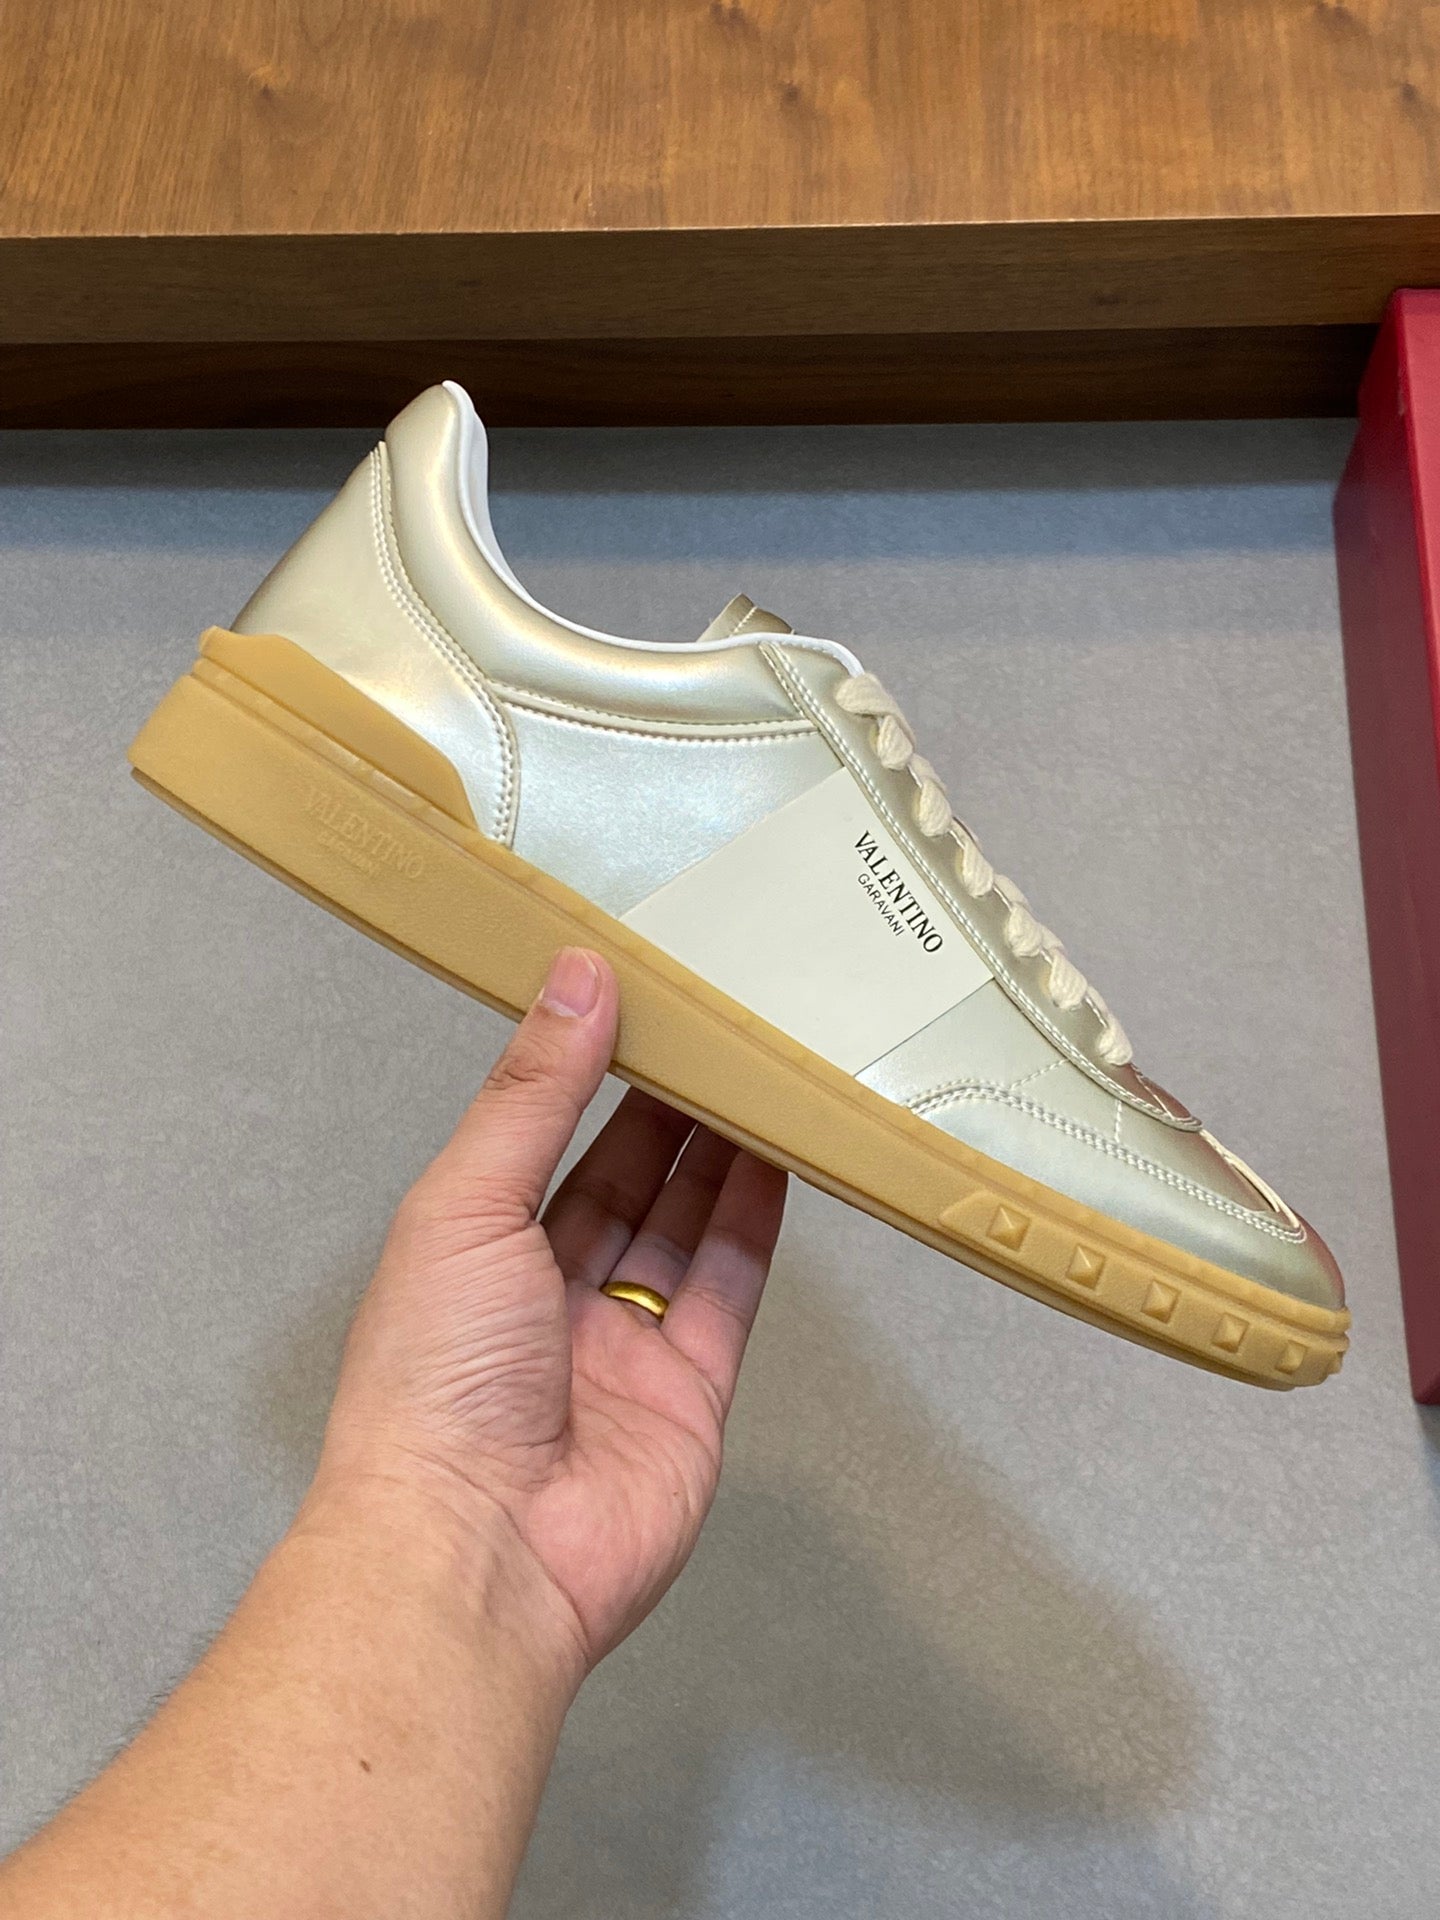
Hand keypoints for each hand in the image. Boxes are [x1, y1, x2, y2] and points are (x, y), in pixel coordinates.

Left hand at [313, 948, 787, 1671]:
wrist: (478, 1551)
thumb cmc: (437, 1374)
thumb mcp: (466, 1206)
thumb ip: (532, 1096)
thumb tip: (578, 977)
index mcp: (472, 1254)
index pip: (541, 1142)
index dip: (588, 1072)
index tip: (639, 999)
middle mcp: (545, 1299)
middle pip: (622, 1183)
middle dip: (667, 1107)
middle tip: (720, 1028)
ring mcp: (622, 1350)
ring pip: (683, 1231)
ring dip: (720, 1153)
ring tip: (763, 1073)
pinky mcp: (690, 1397)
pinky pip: (729, 1294)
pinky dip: (756, 1225)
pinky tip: (782, 1159)